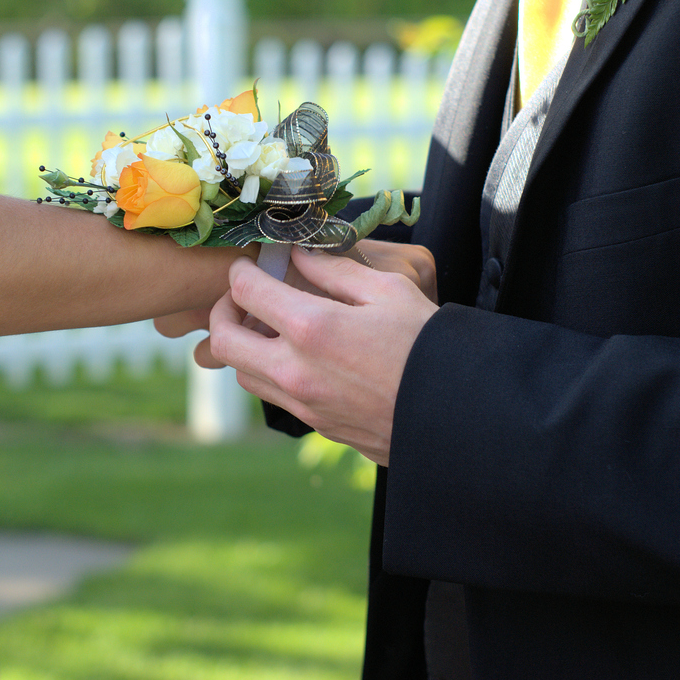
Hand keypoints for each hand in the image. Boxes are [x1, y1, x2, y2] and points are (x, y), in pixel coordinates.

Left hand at [208, 245, 438, 465]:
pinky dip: (270, 371)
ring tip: (270, 326)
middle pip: (223, 340)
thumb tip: (299, 254)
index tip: (251, 263)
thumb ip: (335, 270)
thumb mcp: (388, 290)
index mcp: (311, 328)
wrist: (457, 413)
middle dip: (222, 311)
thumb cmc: (428, 344)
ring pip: (243, 374)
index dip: (241, 270)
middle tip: (242, 296)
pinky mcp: (317, 425)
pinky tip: (298, 355)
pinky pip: (274, 396)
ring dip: (244, 346)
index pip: (245, 291)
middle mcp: (295, 371)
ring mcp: (303, 404)